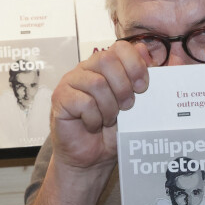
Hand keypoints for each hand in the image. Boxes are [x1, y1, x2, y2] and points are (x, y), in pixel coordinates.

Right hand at [49, 41, 150, 169]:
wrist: (94, 157)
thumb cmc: (113, 130)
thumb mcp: (135, 104)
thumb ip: (140, 77)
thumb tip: (144, 50)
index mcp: (106, 65)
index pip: (120, 47)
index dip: (135, 65)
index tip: (143, 88)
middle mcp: (87, 69)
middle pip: (107, 60)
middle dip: (123, 87)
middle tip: (126, 107)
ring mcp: (71, 82)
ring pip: (97, 83)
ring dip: (109, 108)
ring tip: (108, 120)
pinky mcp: (60, 98)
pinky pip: (83, 102)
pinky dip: (94, 119)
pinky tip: (93, 125)